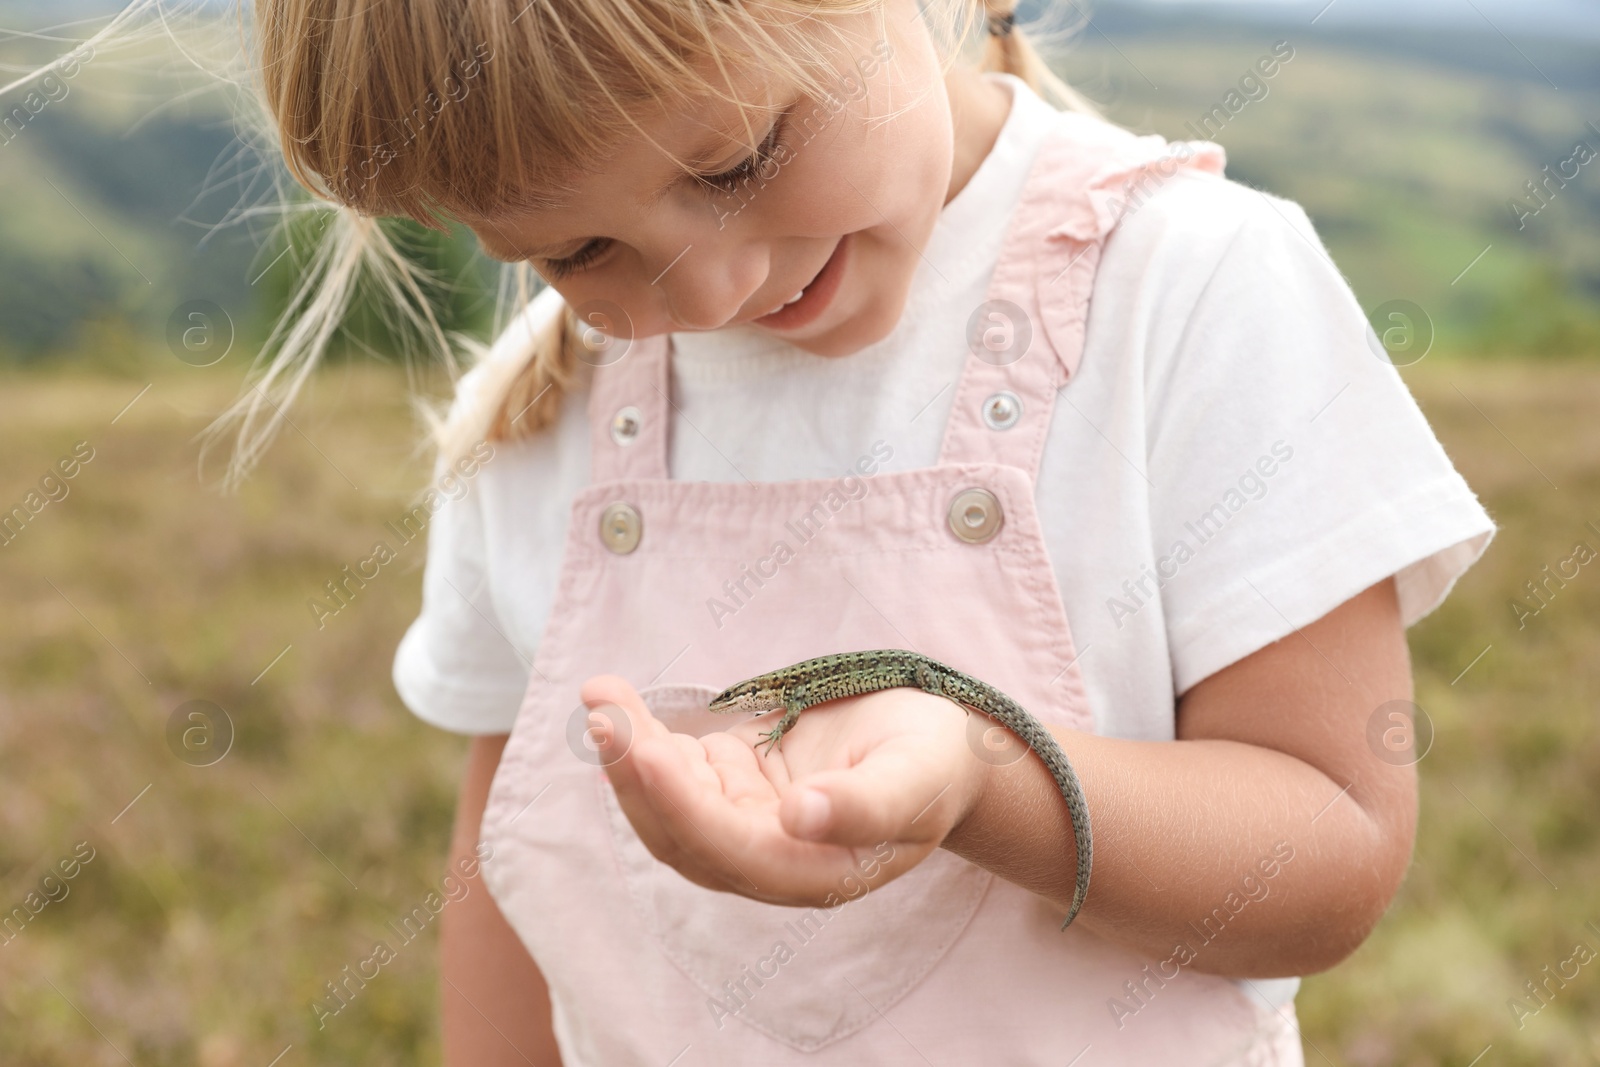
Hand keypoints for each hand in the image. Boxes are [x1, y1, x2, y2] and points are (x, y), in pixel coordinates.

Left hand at [582, 673, 991, 907]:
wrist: (942, 752)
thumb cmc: (935, 762)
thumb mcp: (915, 777)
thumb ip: (865, 805)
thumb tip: (798, 818)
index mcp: (815, 875)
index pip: (732, 850)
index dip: (685, 806)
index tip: (649, 751)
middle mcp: (770, 864)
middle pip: (682, 832)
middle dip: (635, 773)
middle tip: (603, 708)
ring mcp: (746, 830)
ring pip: (667, 805)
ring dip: (629, 754)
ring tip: (601, 694)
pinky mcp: (735, 794)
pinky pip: (676, 778)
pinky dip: (645, 743)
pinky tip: (622, 706)